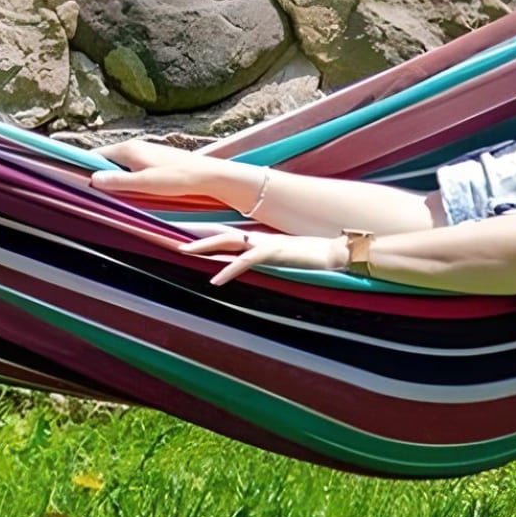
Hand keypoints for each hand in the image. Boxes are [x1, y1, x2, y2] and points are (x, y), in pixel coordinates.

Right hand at [89, 139, 237, 205]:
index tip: (75, 181)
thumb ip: (118, 182)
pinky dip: (126, 178)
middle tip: (92, 193)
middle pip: (107, 160)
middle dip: (99, 175)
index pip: (96, 156)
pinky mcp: (153, 160)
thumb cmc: (176, 178)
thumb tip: (93, 179)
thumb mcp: (143, 183)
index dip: (85, 167)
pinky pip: (131, 168)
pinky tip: (130, 191)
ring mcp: (144, 152)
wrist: (205, 175)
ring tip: (111, 194)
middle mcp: (134, 146)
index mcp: (128, 149)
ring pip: (120, 165)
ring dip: (114, 179)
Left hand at [177, 227, 343, 286]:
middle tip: (178, 245)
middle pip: (224, 235)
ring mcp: (267, 243)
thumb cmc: (316, 257)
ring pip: (229, 241)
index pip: (232, 237)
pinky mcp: (274, 252)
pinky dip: (229, 269)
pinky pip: (246, 261)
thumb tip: (259, 264)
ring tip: (185, 252)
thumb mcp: (288, 259)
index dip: (212, 240)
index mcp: (264, 241)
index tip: (193, 244)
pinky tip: (215, 280)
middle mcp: (262, 239)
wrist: (337, 251)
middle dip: (201, 241)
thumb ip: (272, 259)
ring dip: (206, 247)